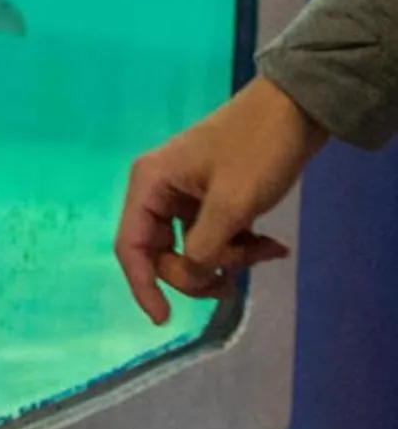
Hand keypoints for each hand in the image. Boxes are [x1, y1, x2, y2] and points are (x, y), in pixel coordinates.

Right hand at [114, 76, 326, 324]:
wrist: (297, 109)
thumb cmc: (257, 150)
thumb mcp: (232, 204)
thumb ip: (203, 249)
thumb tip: (190, 279)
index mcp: (150, 184)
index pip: (130, 246)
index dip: (143, 285)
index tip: (165, 319)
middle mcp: (159, 190)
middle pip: (162, 252)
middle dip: (198, 272)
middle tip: (232, 283)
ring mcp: (185, 194)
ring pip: (193, 248)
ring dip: (228, 260)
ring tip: (266, 252)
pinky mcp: (211, 197)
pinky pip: (214, 236)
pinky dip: (240, 247)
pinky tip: (271, 245)